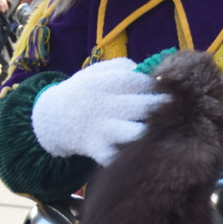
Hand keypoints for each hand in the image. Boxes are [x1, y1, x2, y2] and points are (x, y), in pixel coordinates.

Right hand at [32, 57, 167, 164]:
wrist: (52, 118)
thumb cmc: (86, 91)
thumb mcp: (97, 71)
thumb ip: (124, 66)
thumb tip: (152, 72)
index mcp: (104, 83)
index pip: (140, 82)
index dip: (156, 85)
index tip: (164, 88)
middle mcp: (103, 106)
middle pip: (145, 106)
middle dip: (162, 106)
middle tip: (170, 106)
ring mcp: (102, 130)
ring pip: (136, 133)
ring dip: (151, 131)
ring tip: (157, 127)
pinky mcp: (99, 151)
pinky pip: (121, 156)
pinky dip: (133, 154)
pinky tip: (141, 146)